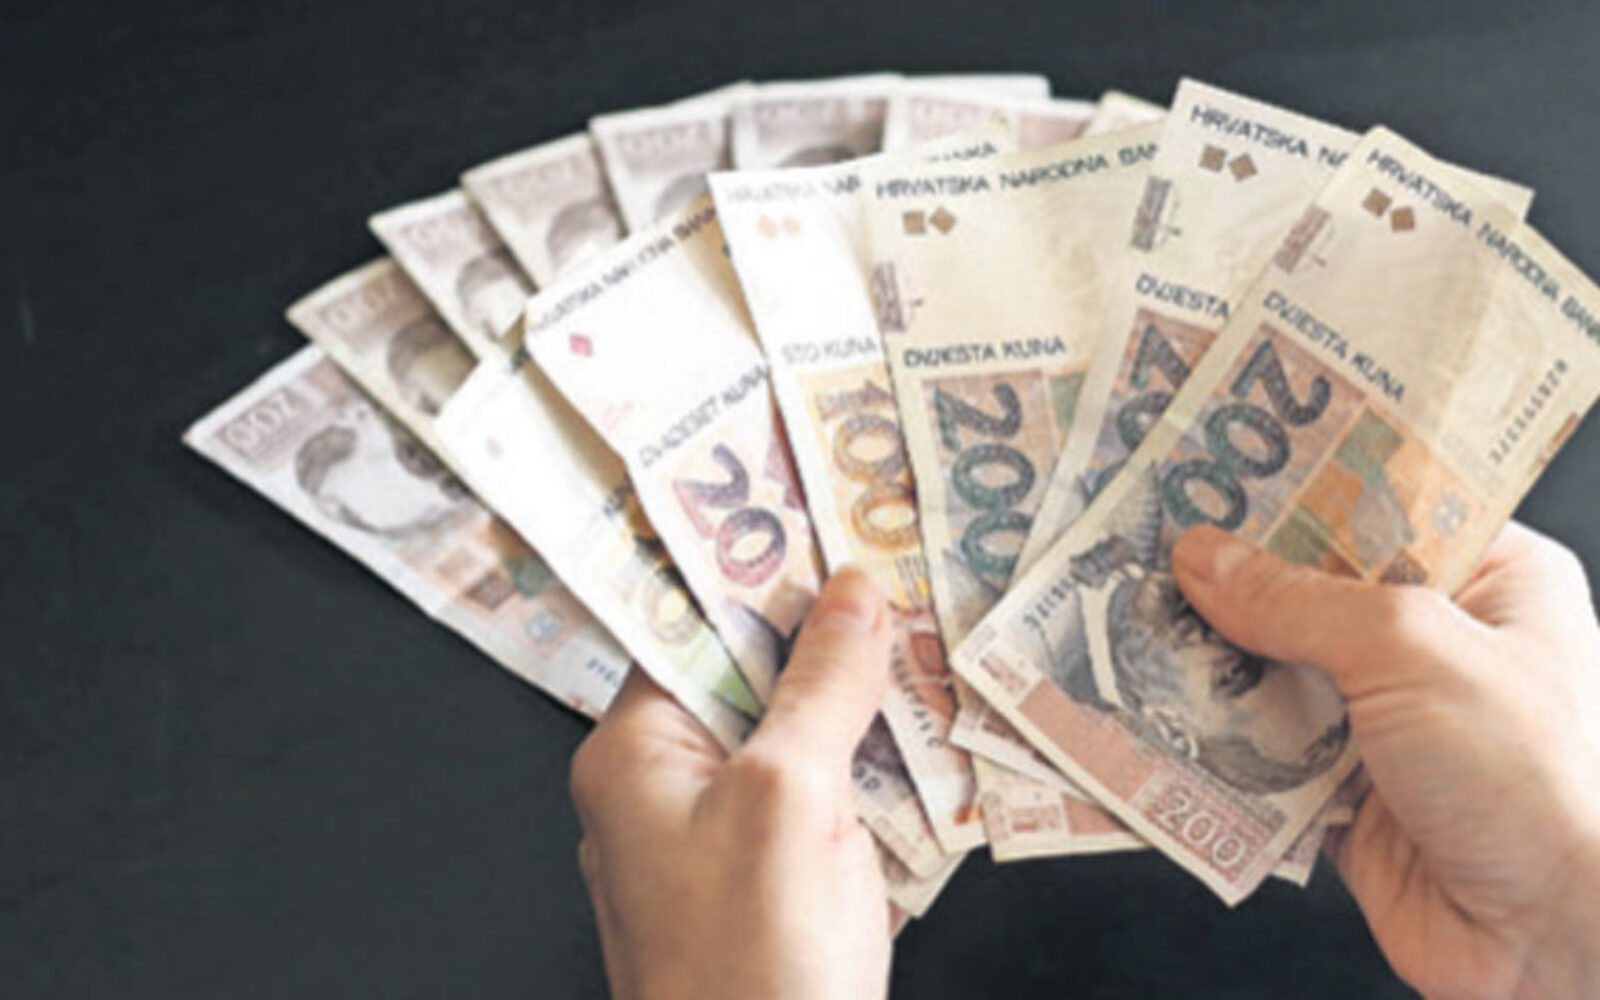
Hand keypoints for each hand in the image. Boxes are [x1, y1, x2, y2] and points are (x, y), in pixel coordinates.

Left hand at [569, 567, 895, 999]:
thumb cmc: (754, 969)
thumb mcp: (794, 797)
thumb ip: (823, 683)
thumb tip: (853, 589)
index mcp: (634, 753)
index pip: (693, 625)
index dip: (765, 574)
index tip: (836, 527)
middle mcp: (660, 789)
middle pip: (750, 681)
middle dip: (831, 647)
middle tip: (908, 597)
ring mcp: (712, 843)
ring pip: (792, 744)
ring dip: (862, 717)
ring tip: (934, 671)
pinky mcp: (762, 887)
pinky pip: (813, 807)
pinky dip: (867, 782)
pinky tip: (928, 763)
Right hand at [1173, 522, 1599, 998]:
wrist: (1559, 940)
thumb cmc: (1539, 779)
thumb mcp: (1414, 650)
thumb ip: (1297, 600)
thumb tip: (1201, 557)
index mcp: (1491, 578)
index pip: (1374, 509)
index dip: (1291, 491)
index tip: (1206, 472)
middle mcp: (1439, 643)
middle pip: (1310, 590)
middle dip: (1231, 580)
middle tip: (1144, 547)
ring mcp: (1389, 721)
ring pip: (1275, 671)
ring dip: (1211, 660)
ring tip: (1131, 621)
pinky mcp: (1345, 793)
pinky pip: (1261, 750)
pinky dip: (1213, 738)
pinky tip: (1155, 708)